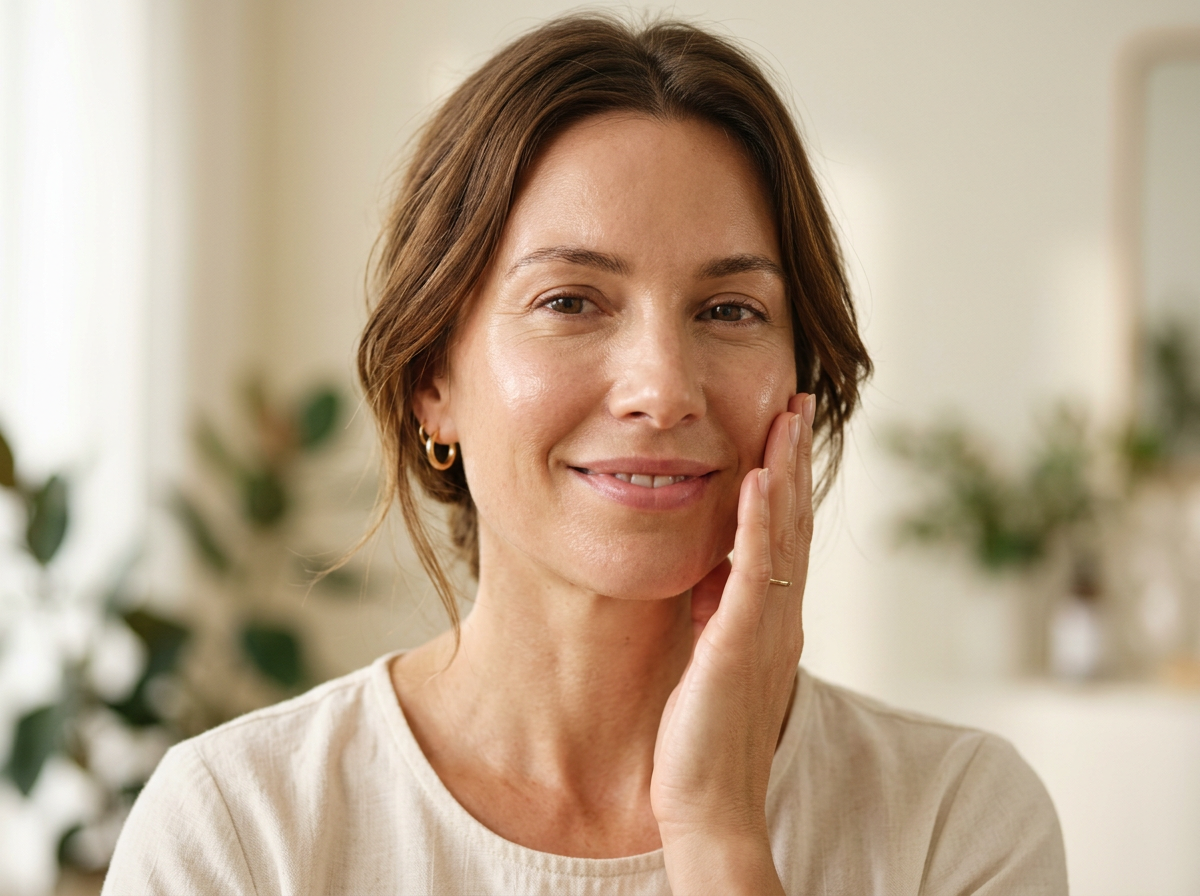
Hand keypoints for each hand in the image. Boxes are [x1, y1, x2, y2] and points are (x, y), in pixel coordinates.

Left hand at [651, 392, 813, 892]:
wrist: (707, 804)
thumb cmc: (703, 737)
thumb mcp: (712, 655)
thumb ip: (717, 610)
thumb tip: (705, 571)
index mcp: (768, 614)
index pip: (783, 530)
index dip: (785, 474)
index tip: (780, 423)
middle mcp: (777, 613)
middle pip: (793, 518)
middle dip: (793, 454)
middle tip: (794, 397)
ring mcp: (765, 626)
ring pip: (784, 533)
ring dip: (785, 470)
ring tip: (784, 413)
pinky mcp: (740, 644)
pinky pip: (755, 571)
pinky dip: (760, 522)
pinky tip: (759, 478)